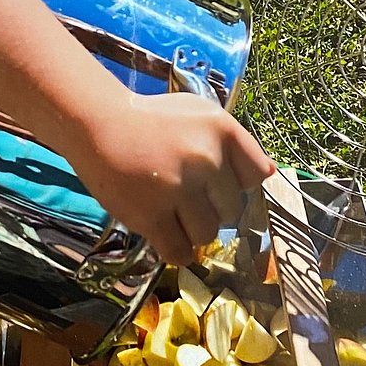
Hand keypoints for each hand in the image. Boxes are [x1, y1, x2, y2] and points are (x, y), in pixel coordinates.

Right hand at [67, 91, 274, 264]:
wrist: (97, 124)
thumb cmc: (151, 120)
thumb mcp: (199, 114)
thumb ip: (234, 144)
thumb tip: (269, 175)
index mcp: (222, 129)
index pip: (256, 176)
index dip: (236, 184)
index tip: (214, 181)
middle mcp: (205, 158)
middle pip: (231, 210)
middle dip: (211, 209)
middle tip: (184, 197)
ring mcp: (178, 188)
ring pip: (206, 233)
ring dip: (191, 231)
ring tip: (171, 213)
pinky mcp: (151, 215)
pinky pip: (178, 251)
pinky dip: (176, 251)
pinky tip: (167, 237)